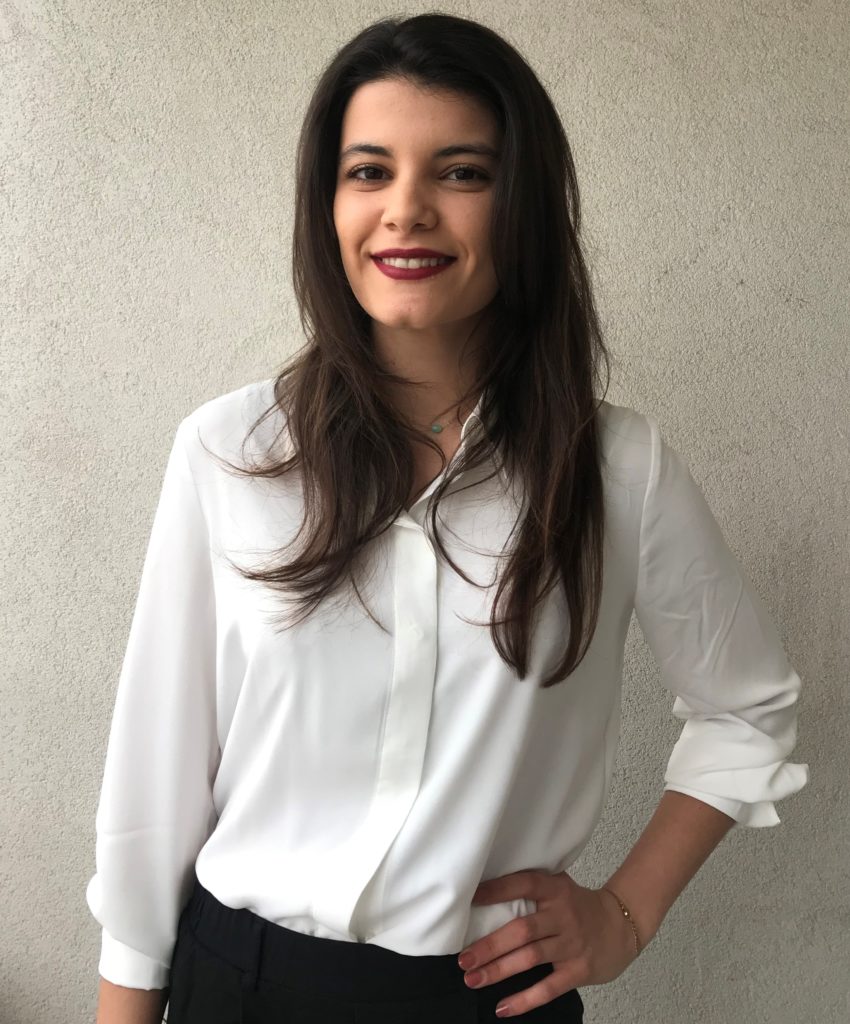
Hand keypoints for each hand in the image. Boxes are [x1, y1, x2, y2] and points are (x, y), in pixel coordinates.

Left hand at [458, 868, 639, 1016]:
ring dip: (499, 971)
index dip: (497, 890)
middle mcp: (563, 915)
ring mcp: (572, 944)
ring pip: (530, 958)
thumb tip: (485, 891)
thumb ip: (532, 889)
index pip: (523, 885)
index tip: (470, 898)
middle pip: (522, 930)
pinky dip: (525, 1000)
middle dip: (490, 945)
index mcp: (555, 890)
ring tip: (473, 979)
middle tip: (463, 958)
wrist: (622, 925)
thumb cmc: (578, 906)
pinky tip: (503, 1007)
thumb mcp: (559, 887)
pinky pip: (549, 988)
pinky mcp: (579, 970)